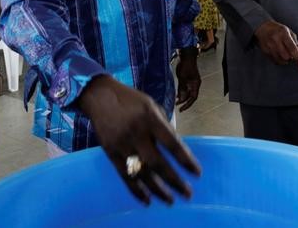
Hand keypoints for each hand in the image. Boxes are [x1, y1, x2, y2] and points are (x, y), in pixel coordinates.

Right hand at [78, 76, 201, 204]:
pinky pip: (125, 176)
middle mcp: (136, 133)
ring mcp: (122, 144)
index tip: (197, 173)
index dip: (185, 160)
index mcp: (150, 119)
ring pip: (141, 173)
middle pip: (157, 163)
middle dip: (174, 181)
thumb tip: (177, 150)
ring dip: (158, 190)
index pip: (172, 143)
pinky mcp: (110, 153)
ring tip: (170, 200)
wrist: (100, 97)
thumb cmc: (130, 101)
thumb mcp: (152, 106)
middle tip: (188, 194)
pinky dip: (136, 190)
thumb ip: (164, 126)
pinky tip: (147, 200)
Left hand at [175, 46, 200, 111]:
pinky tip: (175, 96)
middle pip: (190, 96)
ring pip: (186, 93)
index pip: (193, 97)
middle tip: (177, 107)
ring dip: (181, 97)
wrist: (186, 55)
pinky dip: (180, 92)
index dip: (188, 104)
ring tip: (175, 102)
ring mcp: (190, 82)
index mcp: (196, 84)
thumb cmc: (186, 64)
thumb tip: (180, 97)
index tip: (182, 109)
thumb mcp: (182, 77)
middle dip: (184, 102)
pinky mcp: (186, 79)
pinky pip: (184, 88)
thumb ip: (182, 87)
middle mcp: (194, 84)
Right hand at [254, 20, 297, 67]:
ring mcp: (269, 45)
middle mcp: (275, 39)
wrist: (262, 27)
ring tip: (284, 54)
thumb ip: (295, 42)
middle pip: (286, 56)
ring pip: (280, 60)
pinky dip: (279, 60)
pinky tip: (279, 55)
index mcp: (283, 33)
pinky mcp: (265, 50)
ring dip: (285, 60)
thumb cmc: (278, 30)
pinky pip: (274, 60)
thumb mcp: (289, 32)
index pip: (292, 48)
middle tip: (290, 54)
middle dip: (291, 58)